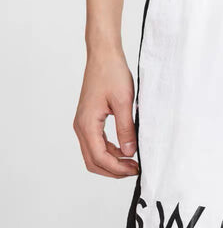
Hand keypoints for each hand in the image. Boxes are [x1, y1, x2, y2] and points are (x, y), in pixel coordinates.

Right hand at [73, 46, 138, 177]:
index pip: (100, 157)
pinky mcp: (89, 120)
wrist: (104, 56)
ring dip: (112, 162)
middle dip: (113, 171)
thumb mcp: (124, 103)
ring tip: (133, 162)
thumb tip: (129, 152)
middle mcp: (81, 126)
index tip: (136, 169)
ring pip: (94, 154)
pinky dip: (110, 152)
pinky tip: (126, 150)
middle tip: (135, 170)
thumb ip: (126, 129)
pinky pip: (97, 143)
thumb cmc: (112, 74)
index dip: (118, 169)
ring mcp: (84, 124)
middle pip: (93, 161)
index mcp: (87, 123)